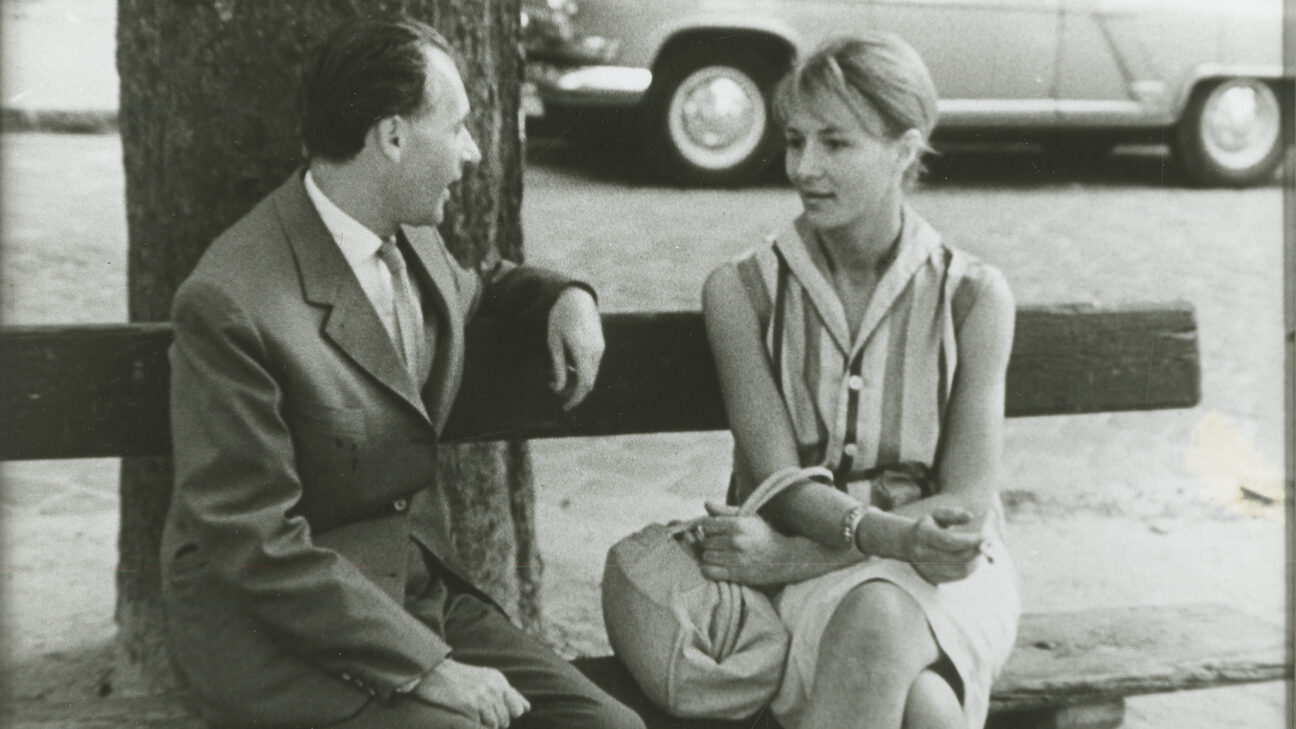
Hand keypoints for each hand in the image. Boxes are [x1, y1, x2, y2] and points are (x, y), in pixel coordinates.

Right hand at [412, 658, 529, 728]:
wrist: (432, 672)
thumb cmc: (459, 678)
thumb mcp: (487, 680)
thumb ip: (508, 694)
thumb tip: (526, 709)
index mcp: (499, 680)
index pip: (518, 709)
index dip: (508, 716)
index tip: (494, 714)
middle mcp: (493, 687)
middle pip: (506, 719)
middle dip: (495, 723)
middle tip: (478, 716)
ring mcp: (481, 695)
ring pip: (494, 725)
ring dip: (484, 726)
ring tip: (471, 716)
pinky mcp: (468, 704)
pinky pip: (479, 726)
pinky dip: (473, 725)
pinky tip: (464, 716)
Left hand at [546, 288, 603, 410]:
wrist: (577, 297)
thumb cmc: (561, 318)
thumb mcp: (553, 342)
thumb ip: (558, 366)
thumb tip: (559, 389)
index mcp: (582, 351)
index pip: (584, 384)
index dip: (575, 399)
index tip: (565, 407)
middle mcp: (596, 352)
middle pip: (589, 382)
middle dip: (574, 391)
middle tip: (554, 388)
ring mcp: (600, 348)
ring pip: (591, 374)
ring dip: (576, 379)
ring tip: (556, 373)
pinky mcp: (600, 344)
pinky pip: (592, 364)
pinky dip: (581, 370)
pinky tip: (568, 363)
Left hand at [694, 501, 797, 585]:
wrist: (786, 558)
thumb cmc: (765, 536)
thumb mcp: (749, 518)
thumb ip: (726, 511)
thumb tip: (706, 503)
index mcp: (737, 524)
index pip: (706, 525)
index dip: (708, 529)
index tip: (714, 533)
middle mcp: (735, 541)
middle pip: (705, 542)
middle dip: (708, 544)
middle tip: (717, 547)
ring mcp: (735, 558)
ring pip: (706, 557)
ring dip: (709, 558)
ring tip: (718, 557)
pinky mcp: (736, 574)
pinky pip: (709, 572)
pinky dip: (708, 570)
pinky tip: (715, 567)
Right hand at [901, 507, 983, 584]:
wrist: (906, 544)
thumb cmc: (927, 526)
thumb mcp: (937, 515)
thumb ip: (953, 514)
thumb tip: (970, 516)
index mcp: (922, 535)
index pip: (950, 541)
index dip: (970, 540)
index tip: (986, 536)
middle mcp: (922, 554)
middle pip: (957, 558)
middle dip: (976, 551)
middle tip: (988, 543)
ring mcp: (926, 568)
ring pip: (960, 570)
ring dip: (975, 560)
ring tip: (980, 550)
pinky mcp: (932, 579)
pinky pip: (958, 576)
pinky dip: (969, 568)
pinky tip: (972, 558)